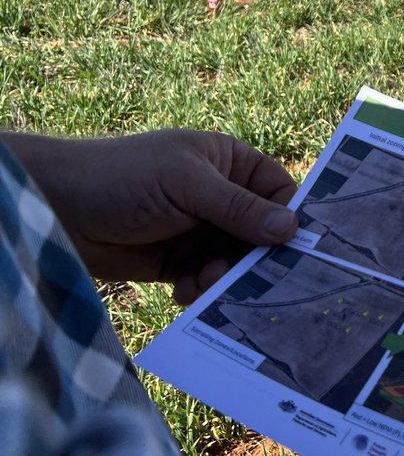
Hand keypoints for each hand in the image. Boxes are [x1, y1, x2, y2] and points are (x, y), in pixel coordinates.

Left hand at [7, 130, 298, 303]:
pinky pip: (207, 280)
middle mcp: (219, 196)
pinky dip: (203, 290)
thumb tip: (293, 228)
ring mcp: (199, 230)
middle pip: (260, 233)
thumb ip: (240, 208)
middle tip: (249, 277)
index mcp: (228, 163)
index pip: (277, 191)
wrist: (55, 210)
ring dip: (226, 276)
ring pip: (236, 261)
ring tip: (206, 283)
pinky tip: (186, 292)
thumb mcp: (188, 186)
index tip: (295, 247)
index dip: (289, 217)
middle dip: (255, 256)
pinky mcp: (178, 262)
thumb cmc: (122, 178)